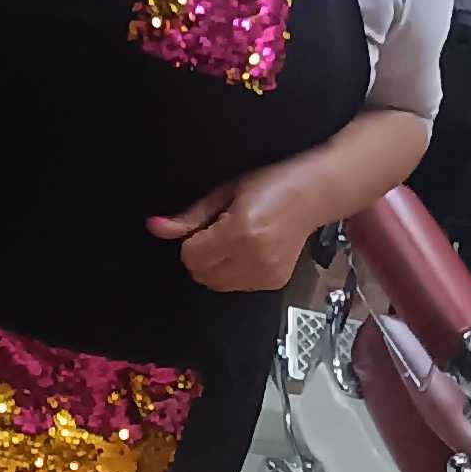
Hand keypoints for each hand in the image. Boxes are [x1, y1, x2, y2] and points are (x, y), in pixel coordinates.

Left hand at [149, 163, 315, 292]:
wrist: (313, 194)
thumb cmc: (274, 185)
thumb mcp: (226, 192)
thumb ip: (190, 216)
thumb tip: (157, 227)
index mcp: (240, 231)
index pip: (191, 256)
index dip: (192, 241)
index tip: (206, 228)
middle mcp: (254, 256)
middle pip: (202, 274)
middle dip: (202, 256)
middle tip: (221, 233)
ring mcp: (266, 273)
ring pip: (217, 285)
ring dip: (217, 266)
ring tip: (236, 240)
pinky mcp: (273, 282)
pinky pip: (237, 287)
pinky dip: (235, 272)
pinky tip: (250, 250)